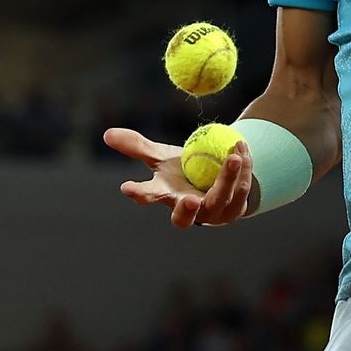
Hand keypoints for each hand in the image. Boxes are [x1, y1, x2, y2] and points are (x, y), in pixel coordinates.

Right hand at [102, 127, 254, 228]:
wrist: (218, 176)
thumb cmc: (184, 169)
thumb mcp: (161, 156)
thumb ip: (137, 147)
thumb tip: (106, 134)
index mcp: (166, 196)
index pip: (147, 197)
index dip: (138, 193)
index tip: (126, 187)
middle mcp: (188, 210)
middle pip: (185, 217)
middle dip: (187, 210)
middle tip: (190, 200)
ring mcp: (213, 214)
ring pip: (221, 199)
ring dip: (228, 177)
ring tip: (234, 154)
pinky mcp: (235, 210)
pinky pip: (241, 190)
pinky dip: (243, 169)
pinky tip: (242, 148)